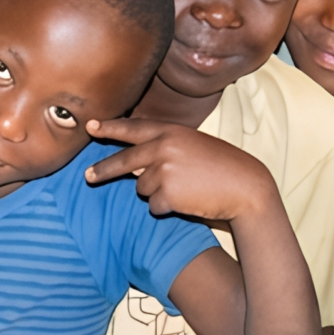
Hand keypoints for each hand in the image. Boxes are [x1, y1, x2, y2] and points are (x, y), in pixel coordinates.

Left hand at [83, 115, 280, 225]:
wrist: (245, 186)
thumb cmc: (222, 167)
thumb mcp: (193, 146)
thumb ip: (166, 148)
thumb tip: (137, 163)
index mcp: (171, 131)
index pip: (133, 128)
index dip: (109, 127)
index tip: (90, 126)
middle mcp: (163, 147)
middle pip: (124, 161)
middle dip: (103, 170)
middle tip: (88, 176)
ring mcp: (164, 170)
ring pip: (141, 189)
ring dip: (157, 193)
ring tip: (185, 189)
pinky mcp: (168, 193)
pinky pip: (154, 206)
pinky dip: (167, 208)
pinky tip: (188, 201)